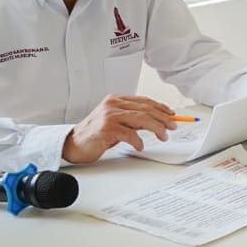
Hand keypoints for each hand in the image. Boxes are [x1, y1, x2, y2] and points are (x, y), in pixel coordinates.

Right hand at [63, 95, 177, 162]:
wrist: (74, 144)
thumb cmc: (96, 134)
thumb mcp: (117, 122)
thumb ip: (134, 119)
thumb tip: (158, 121)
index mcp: (116, 100)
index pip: (144, 101)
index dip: (161, 108)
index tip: (172, 115)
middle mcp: (112, 104)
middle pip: (145, 109)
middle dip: (163, 118)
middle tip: (173, 127)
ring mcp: (109, 115)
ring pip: (141, 119)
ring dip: (156, 128)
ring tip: (163, 136)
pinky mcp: (106, 128)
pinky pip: (129, 134)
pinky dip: (138, 141)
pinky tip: (140, 146)